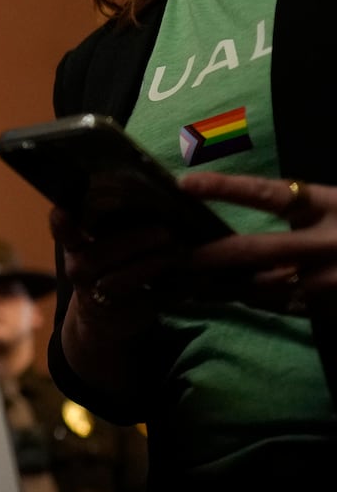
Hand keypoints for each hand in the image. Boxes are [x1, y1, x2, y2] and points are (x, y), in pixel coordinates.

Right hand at [48, 205, 179, 393]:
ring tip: (182, 252)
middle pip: (101, 254)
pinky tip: (198, 278)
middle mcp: (80, 269)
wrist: (104, 320)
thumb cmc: (107, 268)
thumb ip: (112, 226)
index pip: (62, 232)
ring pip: (125, 279)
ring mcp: (99, 294)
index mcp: (75, 247)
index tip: (64, 212)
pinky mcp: (125, 313)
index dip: (61, 224)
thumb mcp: (99, 247)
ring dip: (156, 263)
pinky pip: (154, 299)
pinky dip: (178, 289)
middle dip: (134, 241)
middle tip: (165, 232)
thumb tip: (156, 192)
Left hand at [183, 173, 336, 315]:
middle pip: (255, 250)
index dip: (225, 188)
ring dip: (220, 285)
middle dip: (208, 255)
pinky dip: (248, 300)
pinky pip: (278, 305)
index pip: (268, 194)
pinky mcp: (329, 308)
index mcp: (327, 206)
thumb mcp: (333, 204)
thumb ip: (295, 204)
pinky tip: (220, 295)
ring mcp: (329, 281)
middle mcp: (326, 244)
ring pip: (260, 286)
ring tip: (182, 282)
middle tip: (170, 256)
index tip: (184, 183)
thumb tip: (237, 198)